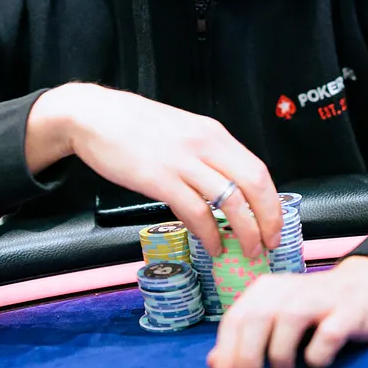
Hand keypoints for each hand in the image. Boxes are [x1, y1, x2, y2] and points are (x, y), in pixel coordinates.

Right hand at [27, 83, 280, 259]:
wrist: (92, 116)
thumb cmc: (133, 125)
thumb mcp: (181, 131)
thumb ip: (205, 153)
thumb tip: (226, 185)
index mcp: (212, 133)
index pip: (258, 170)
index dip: (272, 202)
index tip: (275, 224)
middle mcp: (204, 144)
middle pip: (253, 185)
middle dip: (267, 220)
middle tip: (269, 244)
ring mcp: (182, 161)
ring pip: (229, 201)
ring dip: (243, 232)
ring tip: (245, 251)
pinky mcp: (159, 178)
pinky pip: (195, 211)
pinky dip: (209, 233)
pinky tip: (211, 246)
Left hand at [206, 256, 367, 367]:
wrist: (367, 284)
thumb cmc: (313, 309)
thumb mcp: (275, 317)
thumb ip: (245, 338)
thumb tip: (215, 365)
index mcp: (266, 290)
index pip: (235, 319)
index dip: (226, 353)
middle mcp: (289, 289)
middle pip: (256, 320)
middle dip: (247, 359)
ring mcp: (320, 298)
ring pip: (289, 323)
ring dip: (280, 357)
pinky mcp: (348, 312)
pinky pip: (328, 335)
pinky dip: (318, 355)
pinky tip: (316, 364)